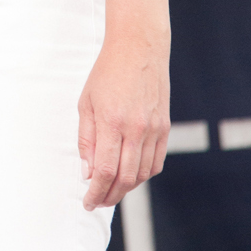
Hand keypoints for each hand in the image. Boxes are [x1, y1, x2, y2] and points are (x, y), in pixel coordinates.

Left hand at [78, 35, 169, 210]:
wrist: (138, 48)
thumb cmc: (107, 73)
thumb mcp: (86, 103)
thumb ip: (86, 140)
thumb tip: (87, 173)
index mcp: (111, 122)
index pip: (104, 171)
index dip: (95, 193)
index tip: (87, 202)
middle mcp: (135, 129)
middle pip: (125, 179)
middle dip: (109, 196)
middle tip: (98, 201)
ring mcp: (153, 130)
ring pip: (142, 175)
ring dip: (126, 188)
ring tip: (111, 190)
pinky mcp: (165, 127)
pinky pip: (156, 163)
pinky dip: (143, 175)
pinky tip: (131, 175)